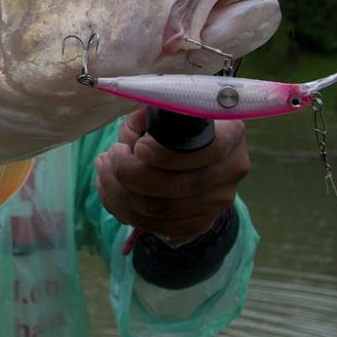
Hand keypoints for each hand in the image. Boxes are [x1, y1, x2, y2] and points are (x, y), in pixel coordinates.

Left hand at [95, 108, 248, 245]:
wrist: (193, 151)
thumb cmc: (174, 122)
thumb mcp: (163, 109)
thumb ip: (147, 114)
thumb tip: (131, 135)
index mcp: (231, 134)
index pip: (207, 151)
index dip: (166, 154)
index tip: (137, 147)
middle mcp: (232, 170)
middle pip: (178, 186)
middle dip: (131, 172)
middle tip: (111, 156)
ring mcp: (219, 201)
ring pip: (162, 210)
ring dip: (120, 192)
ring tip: (104, 169)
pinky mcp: (201, 222)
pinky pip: (159, 227)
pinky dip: (125, 211)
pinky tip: (110, 191)